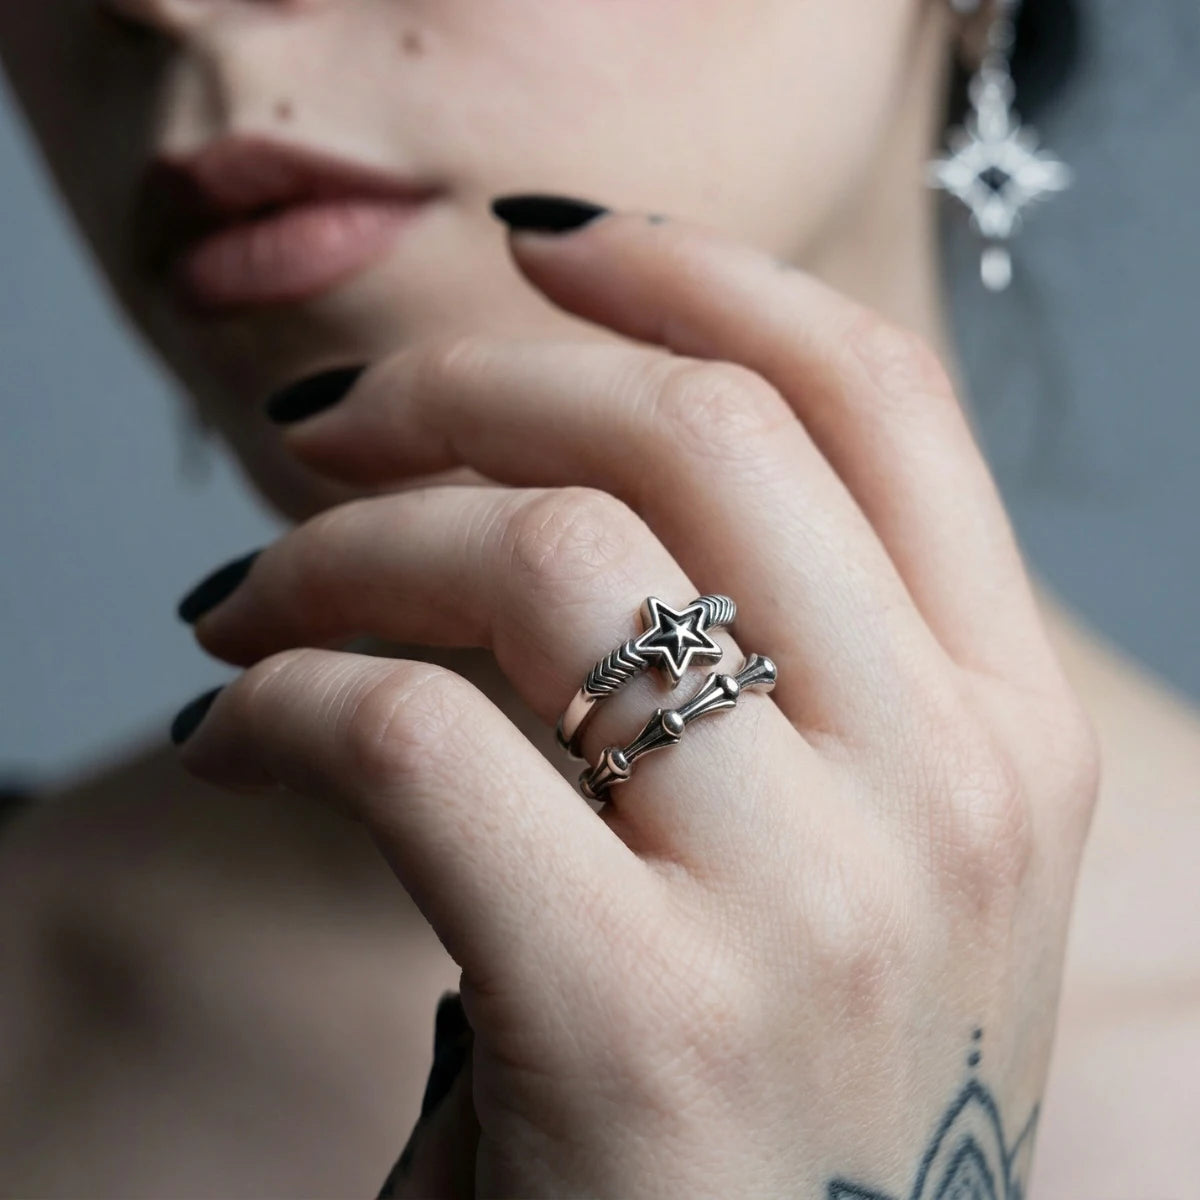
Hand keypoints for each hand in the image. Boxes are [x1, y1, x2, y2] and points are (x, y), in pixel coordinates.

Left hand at [172, 196, 1098, 1197]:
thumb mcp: (862, 852)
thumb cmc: (788, 1082)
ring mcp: (813, 908)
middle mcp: (951, 791)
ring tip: (248, 599)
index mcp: (1010, 730)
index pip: (874, 394)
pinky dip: (278, 697)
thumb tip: (584, 463)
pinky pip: (409, 735)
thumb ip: (792, 660)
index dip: (699, 271)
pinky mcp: (638, 1024)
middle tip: (334, 425)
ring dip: (345, 543)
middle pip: (693, 431)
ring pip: (543, 555)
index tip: (543, 252)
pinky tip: (229, 733)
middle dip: (475, 378)